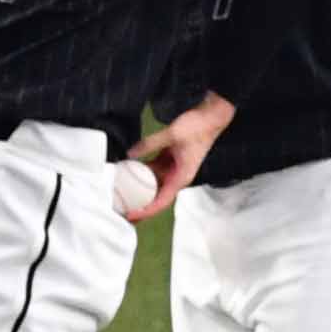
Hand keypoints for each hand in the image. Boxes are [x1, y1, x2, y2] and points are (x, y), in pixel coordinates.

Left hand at [125, 92, 235, 221]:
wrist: (210, 117)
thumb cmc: (199, 128)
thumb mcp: (172, 134)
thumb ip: (150, 143)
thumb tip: (131, 153)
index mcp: (181, 177)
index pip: (162, 201)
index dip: (146, 210)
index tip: (132, 214)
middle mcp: (177, 177)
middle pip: (156, 197)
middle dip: (139, 204)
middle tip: (120, 209)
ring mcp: (172, 169)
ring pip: (152, 184)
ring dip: (137, 189)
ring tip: (121, 193)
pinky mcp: (168, 160)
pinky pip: (152, 170)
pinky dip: (140, 172)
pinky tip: (127, 171)